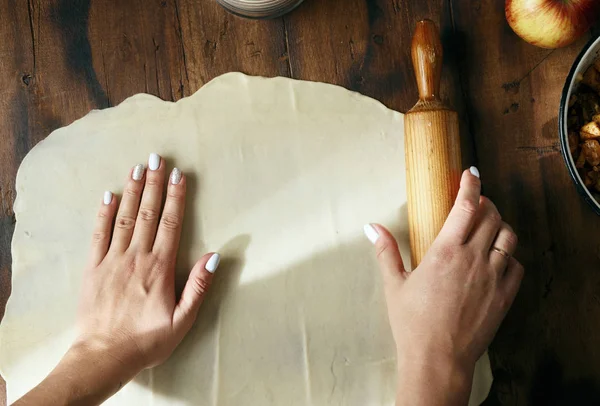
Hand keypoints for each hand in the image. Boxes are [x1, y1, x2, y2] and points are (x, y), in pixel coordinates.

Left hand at [77, 154, 219, 368]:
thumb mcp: (183, 320)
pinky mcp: (93, 268)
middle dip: (153, 183)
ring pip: (124, 218)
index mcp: (160, 268)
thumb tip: (214, 255)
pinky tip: (108, 196)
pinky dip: (103, 214)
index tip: (178, 174)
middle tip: (157, 158)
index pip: (170, 223)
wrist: (104, 355)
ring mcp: (112, 260)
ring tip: (136, 167)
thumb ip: (198, 286)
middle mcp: (136, 257)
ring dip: (131, 191)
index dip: (175, 197)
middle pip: (147, 213)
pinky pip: (98, 235)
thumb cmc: (147, 340)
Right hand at [365, 168, 522, 405]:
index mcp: (445, 251)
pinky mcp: (505, 296)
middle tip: (477, 202)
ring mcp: (493, 277)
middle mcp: (473, 259)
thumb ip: (385, 251)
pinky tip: (498, 258)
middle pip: (492, 216)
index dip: (471, 184)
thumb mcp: (393, 284)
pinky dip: (510, 255)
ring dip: (501, 226)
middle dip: (486, 202)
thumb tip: (372, 227)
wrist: (438, 359)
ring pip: (509, 237)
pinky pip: (517, 265)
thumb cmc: (412, 323)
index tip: (471, 172)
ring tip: (489, 227)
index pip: (466, 205)